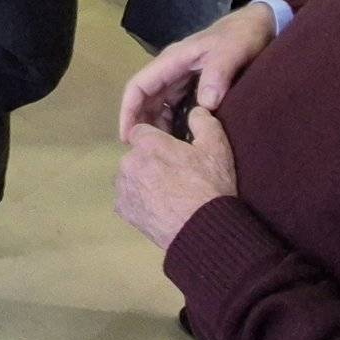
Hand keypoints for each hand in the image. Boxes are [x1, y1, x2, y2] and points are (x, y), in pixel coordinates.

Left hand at [115, 107, 237, 249]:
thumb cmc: (209, 186)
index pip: (143, 132)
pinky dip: (140, 201)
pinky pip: (129, 199)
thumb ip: (203, 121)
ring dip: (144, 181)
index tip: (173, 153)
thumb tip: (196, 109)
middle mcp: (128, 161)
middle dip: (151, 161)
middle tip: (176, 176)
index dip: (158, 141)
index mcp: (147, 143)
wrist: (203, 230)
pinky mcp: (123, 210)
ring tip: (169, 194)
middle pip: (137, 155)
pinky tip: (160, 208)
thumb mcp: (216, 148)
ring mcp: (123, 187)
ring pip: (131, 176)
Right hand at [119, 1, 278, 141]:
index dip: (128, 111)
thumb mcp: (232, 52)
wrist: (259, 24)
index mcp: (172, 60)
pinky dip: (171, 121)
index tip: (127, 138)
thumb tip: (205, 105)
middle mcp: (172, 68)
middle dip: (140, 123)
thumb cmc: (242, 35)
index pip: (138, 86)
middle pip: (144, 97)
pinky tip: (178, 140)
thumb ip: (218, 75)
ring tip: (159, 150)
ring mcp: (182, 75)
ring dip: (154, 124)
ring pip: (158, 103)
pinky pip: (174, 104)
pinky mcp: (193, 82)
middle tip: (143, 152)